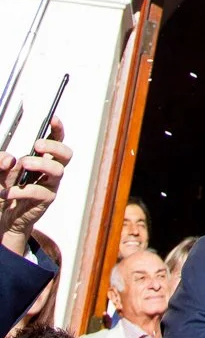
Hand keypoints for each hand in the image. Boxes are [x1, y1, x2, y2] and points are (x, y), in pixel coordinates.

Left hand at [0, 119, 69, 253]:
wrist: (6, 218)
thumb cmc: (7, 189)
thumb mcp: (0, 172)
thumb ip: (1, 162)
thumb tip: (9, 159)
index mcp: (42, 158)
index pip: (56, 140)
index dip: (58, 129)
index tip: (53, 120)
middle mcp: (50, 170)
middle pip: (65, 154)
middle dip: (54, 147)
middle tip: (37, 145)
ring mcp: (50, 185)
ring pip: (57, 171)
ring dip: (40, 164)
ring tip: (24, 163)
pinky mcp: (45, 200)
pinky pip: (38, 192)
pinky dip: (20, 190)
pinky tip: (7, 192)